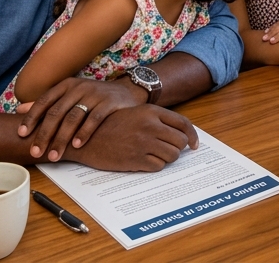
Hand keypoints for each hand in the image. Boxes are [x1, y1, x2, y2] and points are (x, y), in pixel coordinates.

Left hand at [17, 77, 142, 161]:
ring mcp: (94, 94)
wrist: (127, 92)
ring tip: (55, 155)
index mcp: (66, 85)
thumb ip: (47, 103)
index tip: (22, 134)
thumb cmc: (93, 97)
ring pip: (73, 117)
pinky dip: (84, 133)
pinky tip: (77, 145)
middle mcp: (78, 88)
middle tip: (36, 152)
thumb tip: (19, 110)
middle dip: (44, 134)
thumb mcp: (70, 96)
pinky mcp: (109, 102)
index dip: (32, 118)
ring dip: (62, 138)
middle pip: (56, 112)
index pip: (44, 101)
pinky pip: (94, 119)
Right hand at [69, 105, 199, 171]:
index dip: (192, 136)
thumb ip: (156, 120)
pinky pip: (158, 166)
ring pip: (172, 156)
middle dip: (177, 148)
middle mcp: (150, 126)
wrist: (84, 137)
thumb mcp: (134, 114)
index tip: (194, 145)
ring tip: (153, 156)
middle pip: (180, 142)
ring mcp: (144, 143)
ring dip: (166, 158)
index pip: (183, 124)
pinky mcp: (136, 159)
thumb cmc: (109, 125)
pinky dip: (154, 166)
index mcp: (151, 112)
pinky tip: (143, 161)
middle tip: (167, 151)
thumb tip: (180, 134)